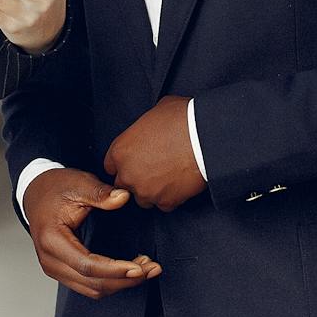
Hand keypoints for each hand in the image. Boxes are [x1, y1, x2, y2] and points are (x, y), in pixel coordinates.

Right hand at [21, 167, 160, 299]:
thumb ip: (100, 193)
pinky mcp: (63, 271)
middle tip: (153, 268)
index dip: (115, 270)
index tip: (140, 267)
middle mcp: (50, 260)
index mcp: (52, 240)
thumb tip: (123, 197)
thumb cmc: (55, 188)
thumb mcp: (78, 184)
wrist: (36, 192)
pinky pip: (89, 285)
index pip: (87, 265)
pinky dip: (112, 281)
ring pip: (92, 289)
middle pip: (92, 283)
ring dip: (121, 283)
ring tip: (147, 268)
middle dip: (125, 279)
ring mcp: (55, 269)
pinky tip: (130, 270)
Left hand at [104, 96, 206, 211]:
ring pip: (144, 198)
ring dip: (153, 190)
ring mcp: (146, 191)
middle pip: (124, 185)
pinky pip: (164, 204)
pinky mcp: (166, 202)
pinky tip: (180, 183)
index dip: (125, 163)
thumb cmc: (182, 119)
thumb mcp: (156, 112)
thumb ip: (145, 127)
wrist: (206, 137)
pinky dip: (171, 196)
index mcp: (121, 151)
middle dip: (137, 178)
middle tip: (155, 168)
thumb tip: (152, 128)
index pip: (111, 166)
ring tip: (169, 176)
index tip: (136, 161)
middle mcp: (128, 174)